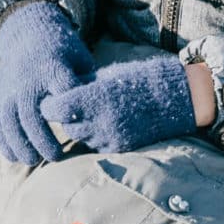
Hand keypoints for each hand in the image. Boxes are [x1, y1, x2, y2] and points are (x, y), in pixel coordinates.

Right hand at [0, 1, 95, 166]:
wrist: (26, 34)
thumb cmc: (61, 51)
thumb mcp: (79, 57)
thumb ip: (88, 83)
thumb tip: (100, 112)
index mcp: (53, 68)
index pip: (62, 91)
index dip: (70, 111)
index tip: (77, 127)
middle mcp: (28, 80)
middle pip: (31, 114)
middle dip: (43, 141)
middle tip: (56, 157)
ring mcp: (10, 89)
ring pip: (10, 122)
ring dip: (21, 145)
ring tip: (34, 160)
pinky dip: (4, 142)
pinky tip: (15, 156)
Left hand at [46, 55, 196, 155]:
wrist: (174, 98)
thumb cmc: (137, 79)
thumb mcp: (104, 76)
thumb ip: (79, 87)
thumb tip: (54, 93)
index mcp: (94, 97)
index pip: (55, 108)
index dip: (49, 105)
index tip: (50, 100)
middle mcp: (101, 120)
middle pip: (66, 126)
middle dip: (63, 119)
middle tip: (65, 108)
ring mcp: (111, 137)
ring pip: (81, 138)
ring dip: (79, 128)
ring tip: (86, 115)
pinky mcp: (120, 147)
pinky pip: (96, 145)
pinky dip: (94, 136)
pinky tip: (101, 124)